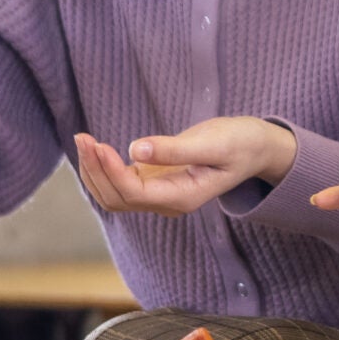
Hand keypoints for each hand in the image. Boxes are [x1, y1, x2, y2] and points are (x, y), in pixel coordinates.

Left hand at [72, 117, 295, 215]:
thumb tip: (135, 149)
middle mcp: (168, 202)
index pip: (135, 193)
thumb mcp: (214, 142)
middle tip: (83, 137)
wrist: (255, 148)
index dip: (112, 172)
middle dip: (95, 171)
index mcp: (184, 197)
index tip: (98, 144)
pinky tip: (94, 148)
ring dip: (94, 171)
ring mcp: (160, 195)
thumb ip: (175, 149)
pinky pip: (119, 184)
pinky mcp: (155, 182)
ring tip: (83, 140)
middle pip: (117, 199)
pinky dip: (102, 168)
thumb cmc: (240, 142)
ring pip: (113, 195)